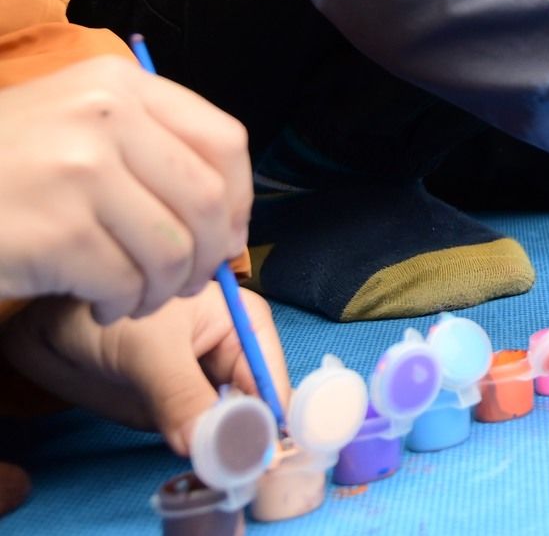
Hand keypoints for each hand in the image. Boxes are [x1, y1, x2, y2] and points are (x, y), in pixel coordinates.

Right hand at [0, 58, 251, 323]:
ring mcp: (80, 170)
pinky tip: (99, 302)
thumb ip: (146, 144)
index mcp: (119, 84)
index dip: (240, 198)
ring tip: (134, 297)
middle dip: (208, 256)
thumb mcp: (72, 123)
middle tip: (185, 283)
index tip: (228, 234)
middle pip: (208, 201)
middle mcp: (106, 116)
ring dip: (162, 290)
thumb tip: (228, 212)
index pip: (223, 140)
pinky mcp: (57, 230)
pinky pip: (125, 281)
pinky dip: (122, 304)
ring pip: (172, 249)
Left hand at [0, 286, 287, 455]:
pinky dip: (197, 447)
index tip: (254, 452)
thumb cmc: (103, 316)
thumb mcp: (149, 350)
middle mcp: (232, 352)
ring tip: (209, 458)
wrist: (49, 330)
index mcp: (243, 322)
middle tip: (228, 461)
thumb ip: (183, 395)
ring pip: (229, 422)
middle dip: (244, 433)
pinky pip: (200, 435)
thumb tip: (215, 445)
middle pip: (255, 402)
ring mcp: (206, 381)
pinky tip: (191, 451)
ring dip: (220, 443)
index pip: (270, 376)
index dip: (266, 415)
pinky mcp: (181, 406)